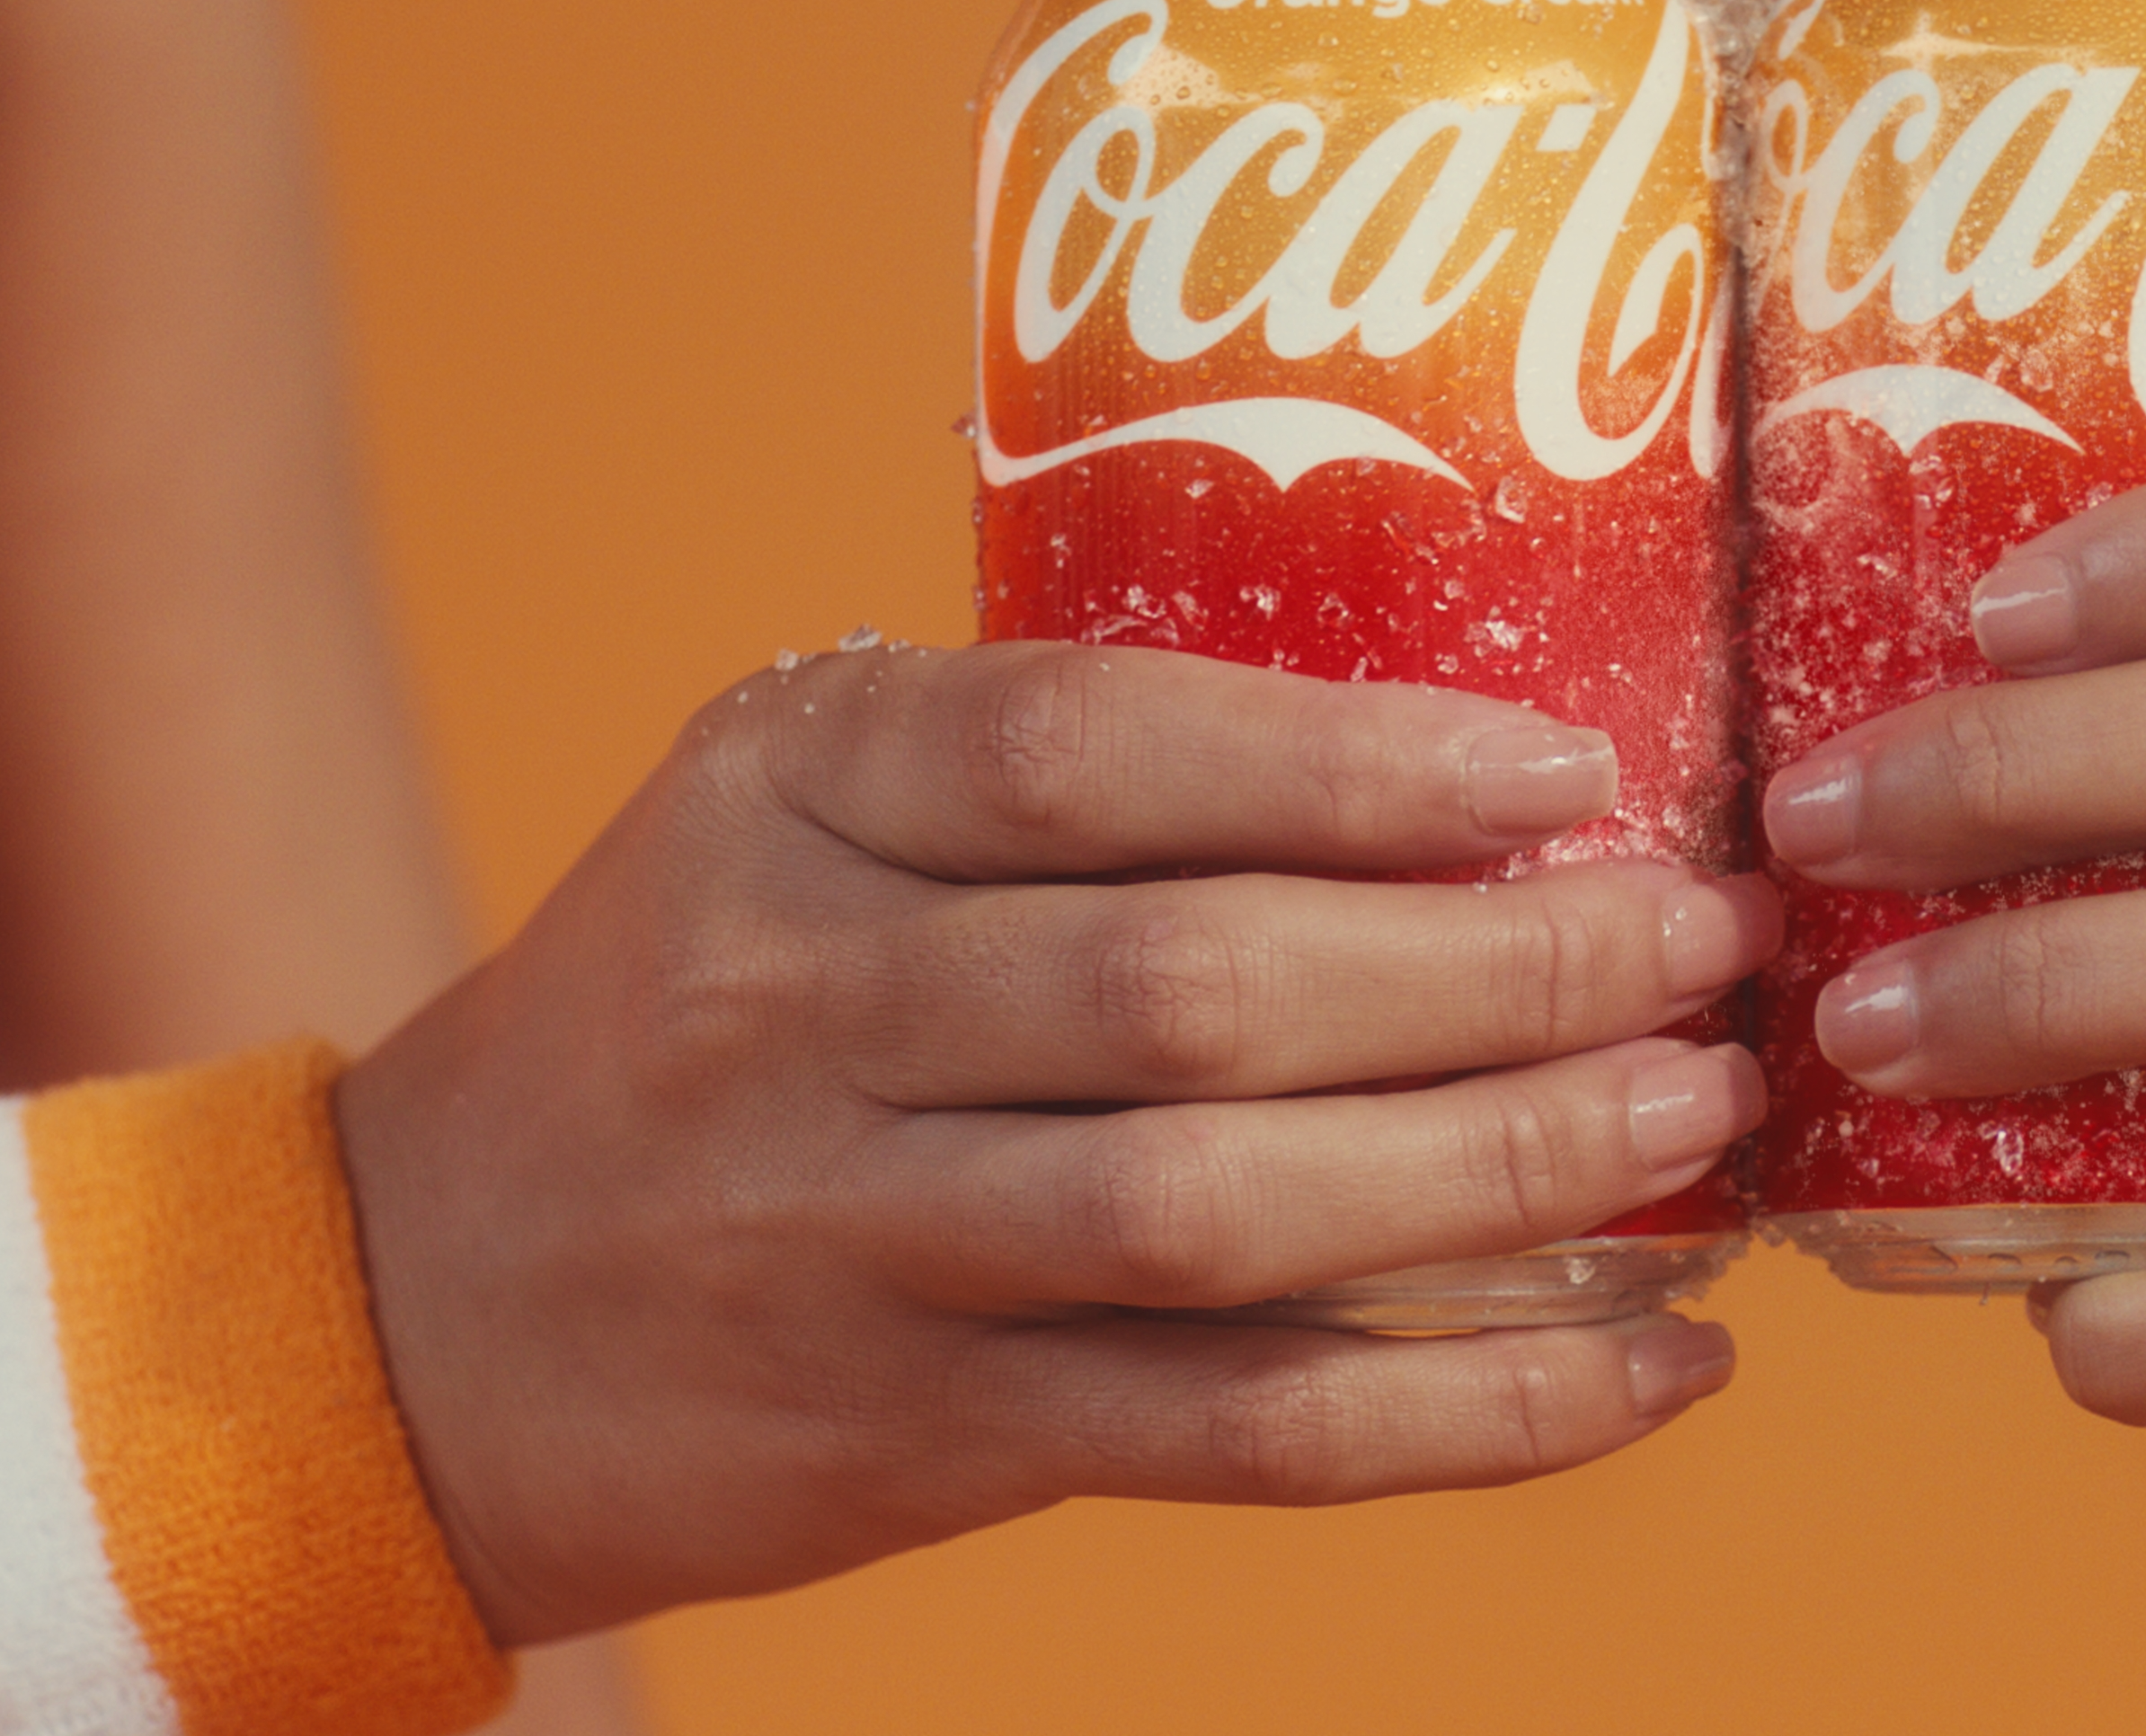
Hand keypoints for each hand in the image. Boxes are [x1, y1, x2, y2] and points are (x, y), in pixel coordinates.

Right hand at [339, 641, 1773, 1644]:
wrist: (410, 1319)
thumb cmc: (685, 1019)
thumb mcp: (786, 823)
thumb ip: (1037, 783)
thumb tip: (1453, 766)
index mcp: (785, 793)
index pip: (1088, 746)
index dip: (1350, 761)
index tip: (1564, 777)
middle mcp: (797, 1006)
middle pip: (1191, 986)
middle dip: (1489, 973)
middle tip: (1699, 946)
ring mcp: (850, 1238)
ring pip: (1221, 1212)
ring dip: (1502, 1170)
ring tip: (1695, 1119)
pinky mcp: (920, 1434)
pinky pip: (1237, 1433)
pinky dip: (1471, 1415)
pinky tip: (1652, 1368)